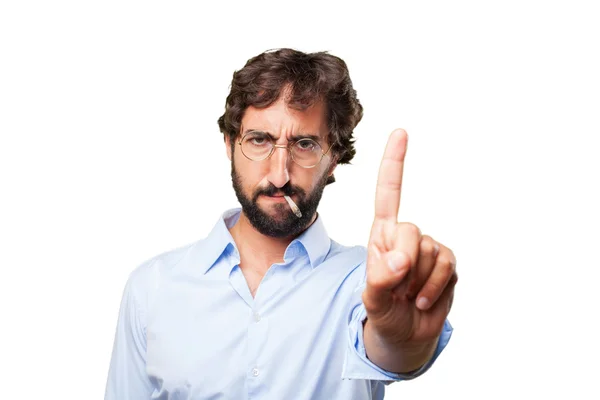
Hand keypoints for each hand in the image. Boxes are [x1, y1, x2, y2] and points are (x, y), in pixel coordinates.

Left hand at [362, 129, 456, 346]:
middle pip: (411, 230)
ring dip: (418, 281)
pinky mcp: (448, 264)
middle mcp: (406, 236)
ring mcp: (429, 249)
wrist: (406, 334)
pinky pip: (447, 267)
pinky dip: (434, 288)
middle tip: (397, 286)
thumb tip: (401, 261)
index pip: (388, 193)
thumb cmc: (383, 311)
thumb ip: (380, 278)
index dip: (394, 163)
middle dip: (404, 261)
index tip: (400, 132)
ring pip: (430, 251)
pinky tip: (424, 299)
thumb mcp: (372, 298)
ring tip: (408, 295)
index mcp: (382, 234)